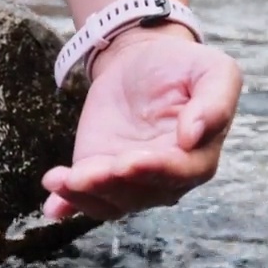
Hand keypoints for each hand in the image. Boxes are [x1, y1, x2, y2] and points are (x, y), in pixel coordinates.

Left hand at [42, 26, 242, 220]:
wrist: (140, 62)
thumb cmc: (181, 66)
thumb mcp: (213, 70)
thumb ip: (215, 102)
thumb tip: (193, 136)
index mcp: (198, 155)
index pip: (182, 172)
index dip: (156, 170)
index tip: (130, 161)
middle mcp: (165, 177)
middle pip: (141, 192)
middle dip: (112, 185)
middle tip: (87, 173)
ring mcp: (129, 180)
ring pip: (110, 201)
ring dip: (84, 195)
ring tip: (61, 181)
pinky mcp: (98, 173)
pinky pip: (84, 197)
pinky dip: (67, 204)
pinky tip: (52, 206)